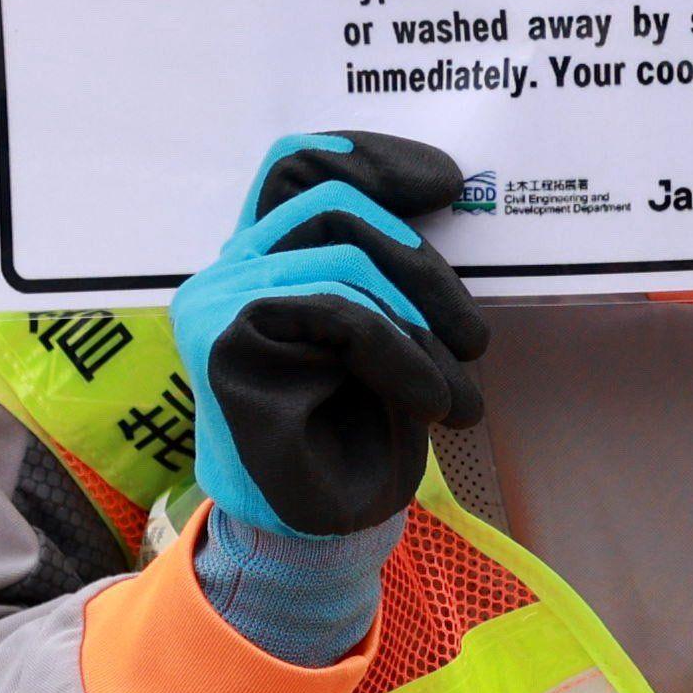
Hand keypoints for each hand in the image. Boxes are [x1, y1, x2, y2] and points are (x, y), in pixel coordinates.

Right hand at [172, 132, 489, 547]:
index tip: (445, 183)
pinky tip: (428, 401)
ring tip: (455, 385)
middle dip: (422, 262)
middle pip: (330, 197)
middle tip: (474, 339)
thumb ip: (391, 265)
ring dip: (418, 317)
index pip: (298, 164)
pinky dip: (399, 354)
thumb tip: (445, 188)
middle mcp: (230, 270)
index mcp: (265, 259)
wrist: (312, 537)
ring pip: (339, 249)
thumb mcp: (393, 331)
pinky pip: (337, 311)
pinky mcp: (223, 341)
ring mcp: (217, 301)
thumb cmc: (354, 438)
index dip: (370, 154)